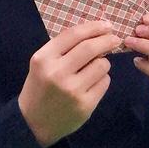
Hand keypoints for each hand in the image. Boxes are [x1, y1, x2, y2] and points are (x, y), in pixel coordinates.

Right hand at [19, 20, 124, 147]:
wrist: (33, 122)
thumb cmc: (40, 87)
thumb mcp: (42, 63)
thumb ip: (64, 48)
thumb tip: (97, 30)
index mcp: (43, 59)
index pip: (74, 34)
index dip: (94, 26)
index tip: (107, 25)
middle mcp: (57, 73)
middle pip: (91, 48)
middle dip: (107, 40)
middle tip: (115, 39)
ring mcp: (72, 90)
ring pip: (102, 65)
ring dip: (103, 63)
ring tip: (95, 68)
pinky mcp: (85, 105)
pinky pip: (105, 82)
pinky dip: (102, 79)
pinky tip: (92, 83)